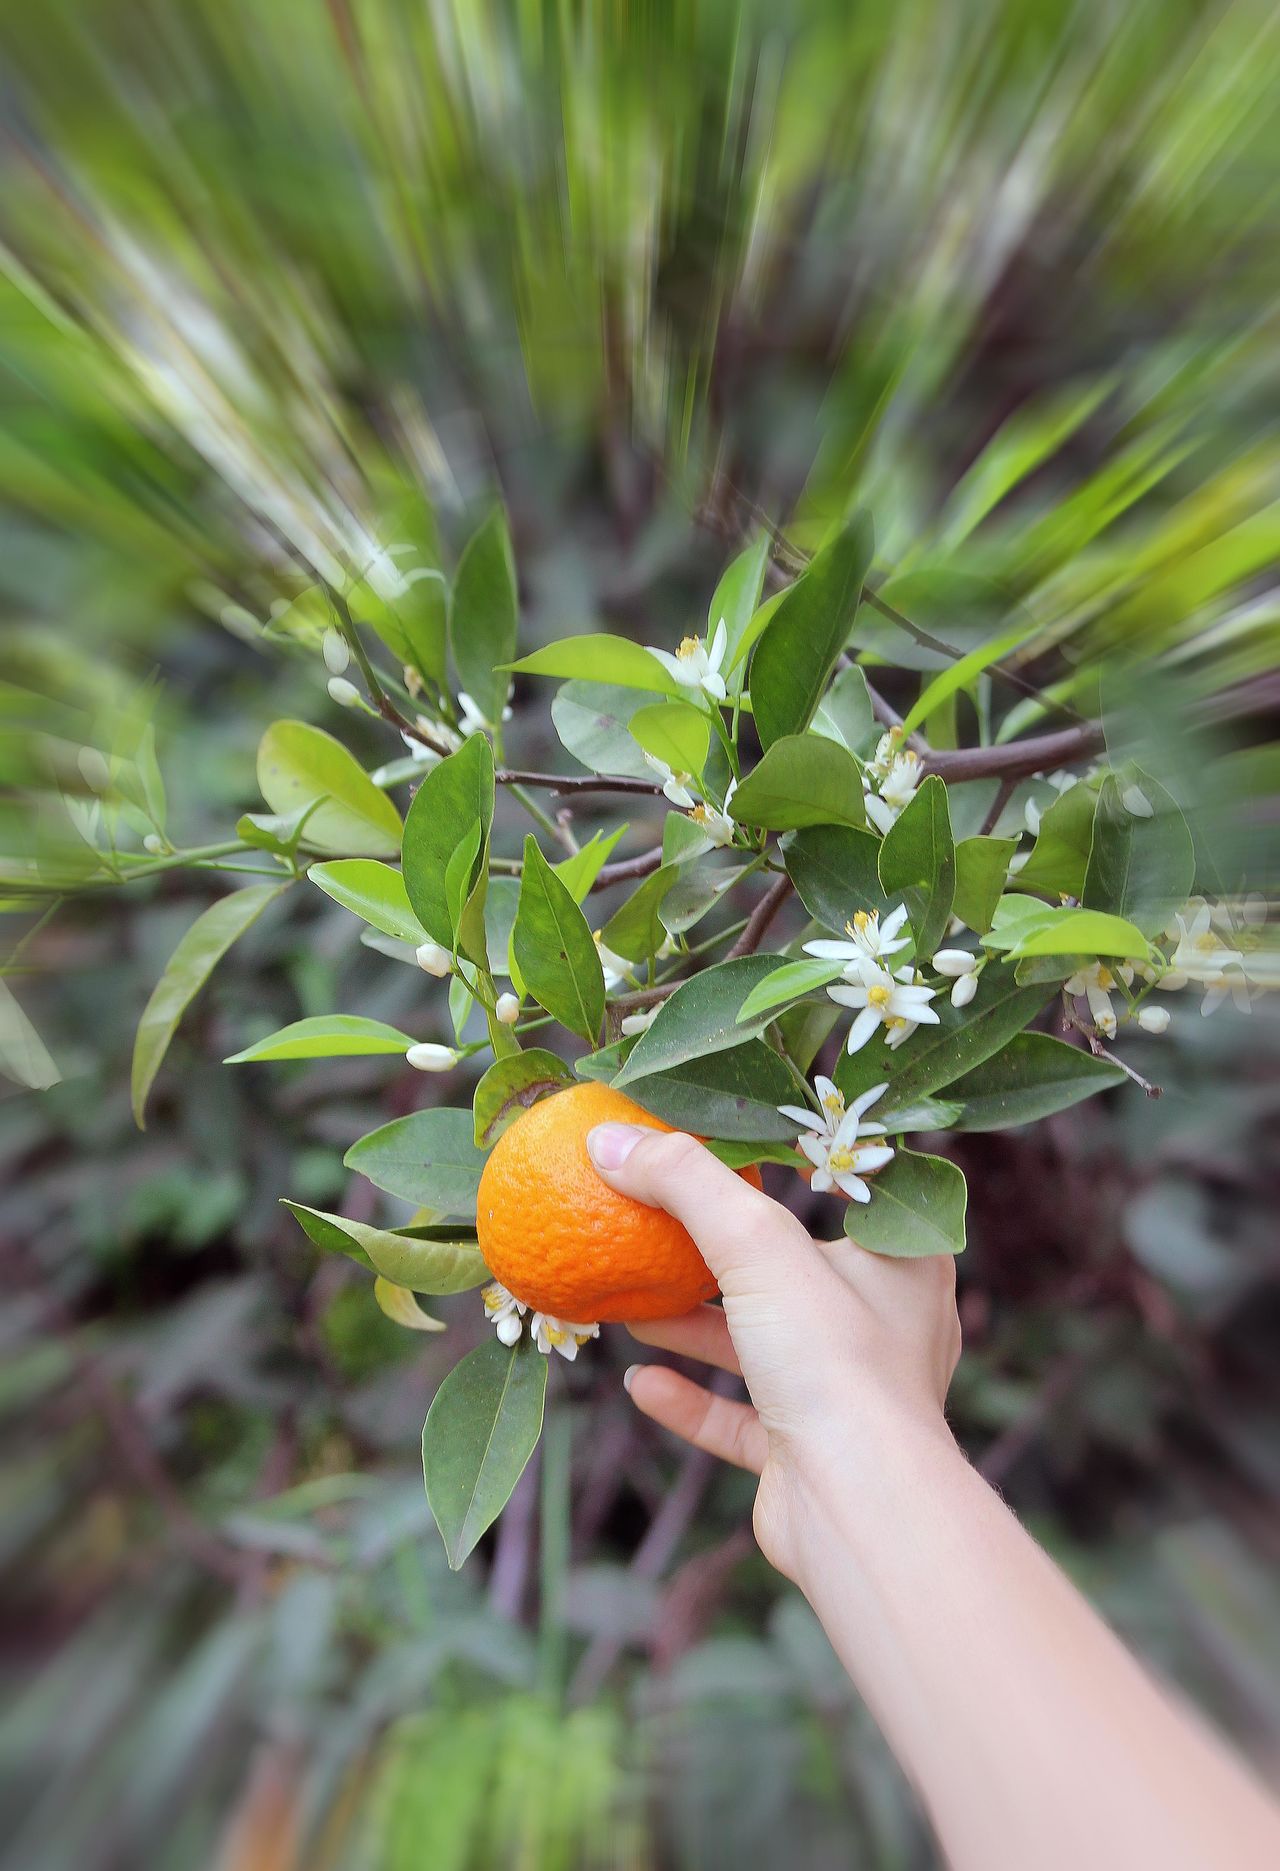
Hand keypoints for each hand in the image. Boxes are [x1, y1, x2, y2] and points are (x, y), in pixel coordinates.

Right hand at [586, 1122, 961, 1580]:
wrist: (860, 1510)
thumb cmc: (835, 1360)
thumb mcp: (756, 1241)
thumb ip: (684, 1181)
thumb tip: (609, 1137)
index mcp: (899, 1261)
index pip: (838, 1192)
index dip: (780, 1164)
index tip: (714, 1145)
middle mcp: (883, 1325)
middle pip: (788, 1271)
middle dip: (717, 1255)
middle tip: (654, 1226)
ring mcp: (846, 1395)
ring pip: (760, 1346)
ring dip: (695, 1327)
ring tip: (632, 1306)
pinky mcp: (807, 1453)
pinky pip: (741, 1418)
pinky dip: (692, 1400)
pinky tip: (641, 1383)